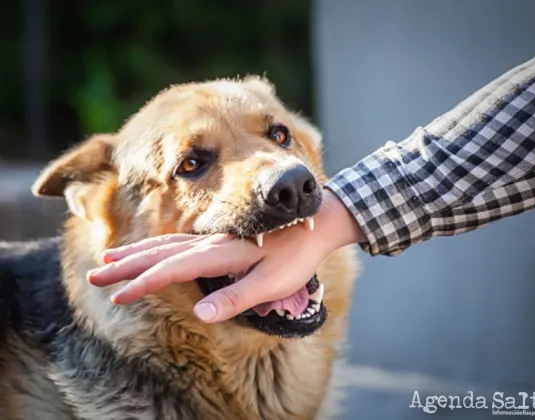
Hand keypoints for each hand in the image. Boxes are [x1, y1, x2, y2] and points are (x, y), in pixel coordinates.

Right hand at [87, 189, 364, 322]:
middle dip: (127, 265)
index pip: (173, 270)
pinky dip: (156, 247)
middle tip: (96, 274)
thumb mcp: (272, 283)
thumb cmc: (296, 256)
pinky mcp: (218, 239)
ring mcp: (213, 238)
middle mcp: (211, 243)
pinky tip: (149, 251)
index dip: (144, 284)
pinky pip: (179, 241)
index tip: (119, 295)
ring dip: (136, 252)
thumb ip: (237, 297)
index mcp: (221, 254)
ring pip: (165, 244)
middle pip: (160, 253)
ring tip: (110, 258)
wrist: (315, 222)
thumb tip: (201, 314)